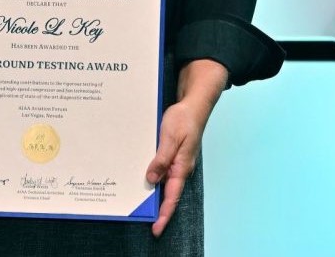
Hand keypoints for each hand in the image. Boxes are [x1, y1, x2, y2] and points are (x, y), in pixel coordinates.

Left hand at [145, 59, 227, 236]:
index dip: (164, 213)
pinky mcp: (174, 156)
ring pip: (165, 183)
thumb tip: (152, 179)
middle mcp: (180, 168)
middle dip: (159, 209)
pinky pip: (163, 172)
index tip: (156, 228)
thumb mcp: (170, 137)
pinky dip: (154, 178)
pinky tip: (144, 180)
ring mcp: (178, 163)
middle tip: (146, 222)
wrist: (194, 105)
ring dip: (155, 194)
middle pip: (169, 194)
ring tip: (141, 205)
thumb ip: (161, 159)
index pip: (172, 196)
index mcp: (181, 167)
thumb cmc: (184, 119)